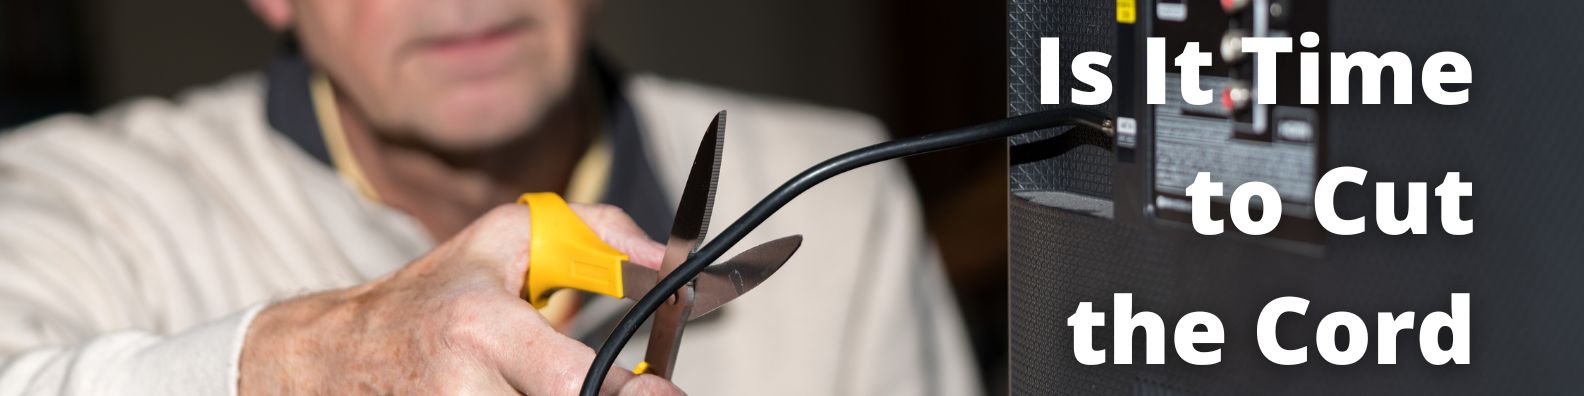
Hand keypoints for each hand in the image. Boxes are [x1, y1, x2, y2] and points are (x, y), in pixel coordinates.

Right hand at [238, 203, 677, 394]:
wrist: (336, 355)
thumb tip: (655, 258)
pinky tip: (514, 387)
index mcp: (484, 329)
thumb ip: (592, 232)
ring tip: (536, 376)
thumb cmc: (432, 296)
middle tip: (627, 386)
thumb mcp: (507, 240)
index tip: (661, 391)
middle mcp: (465, 388)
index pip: (577, 383)